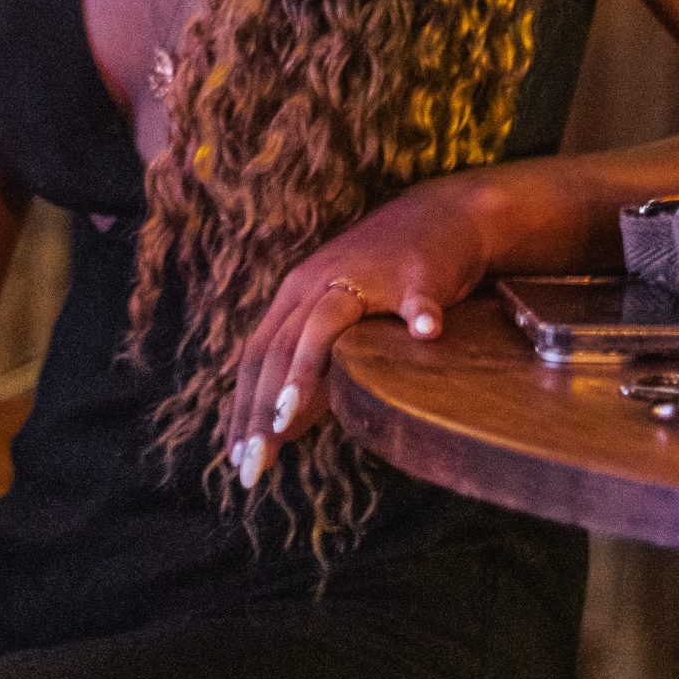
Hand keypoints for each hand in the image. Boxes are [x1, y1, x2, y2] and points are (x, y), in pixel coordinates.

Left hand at [227, 176, 492, 487]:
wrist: (443, 216)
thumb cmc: (387, 281)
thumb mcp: (340, 326)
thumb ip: (314, 373)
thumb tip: (281, 430)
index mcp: (296, 295)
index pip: (258, 355)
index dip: (243, 406)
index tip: (236, 459)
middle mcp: (318, 282)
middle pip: (279, 346)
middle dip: (261, 407)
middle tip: (253, 462)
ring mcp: (366, 275)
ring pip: (325, 322)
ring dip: (305, 369)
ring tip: (287, 416)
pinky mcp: (416, 273)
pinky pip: (417, 297)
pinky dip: (419, 316)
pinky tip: (425, 333)